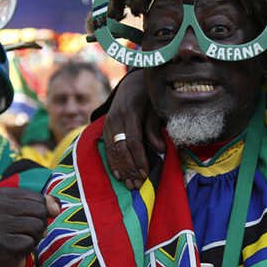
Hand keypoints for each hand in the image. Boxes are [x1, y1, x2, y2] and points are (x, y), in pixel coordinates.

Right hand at [0, 187, 59, 266]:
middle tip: (24, 231)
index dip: (40, 212)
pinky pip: (29, 242)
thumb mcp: (31, 210)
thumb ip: (46, 204)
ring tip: (21, 238)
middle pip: (40, 211)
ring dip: (35, 236)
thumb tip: (55, 209)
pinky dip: (28, 247)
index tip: (24, 218)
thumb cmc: (18, 228)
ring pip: (37, 226)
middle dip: (39, 224)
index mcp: (2, 193)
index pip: (39, 198)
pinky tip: (16, 248)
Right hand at [103, 70, 163, 189]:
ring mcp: (108, 122)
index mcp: (130, 112)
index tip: (146, 174)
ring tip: (129, 184)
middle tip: (138, 185)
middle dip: (130, 168)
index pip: (134, 141)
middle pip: (121, 148)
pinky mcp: (105, 127)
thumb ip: (155, 128)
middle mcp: (116, 118)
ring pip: (112, 150)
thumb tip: (161, 150)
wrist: (132, 82)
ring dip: (121, 169)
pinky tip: (118, 175)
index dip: (139, 159)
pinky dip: (112, 163)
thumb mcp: (155, 108)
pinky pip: (107, 148)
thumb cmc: (149, 96)